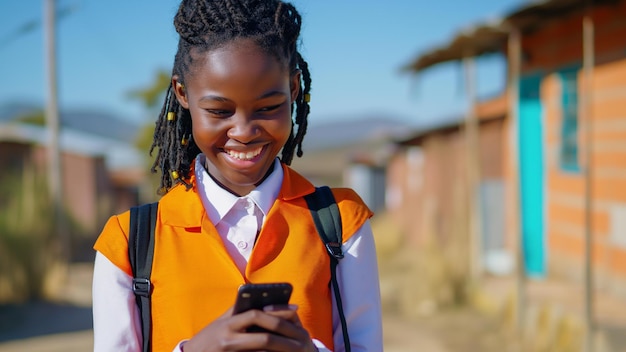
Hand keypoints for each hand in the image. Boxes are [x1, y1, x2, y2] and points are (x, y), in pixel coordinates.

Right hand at [182, 305, 317, 351]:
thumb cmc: (209, 337)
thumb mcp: (221, 321)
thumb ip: (238, 310)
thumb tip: (261, 297)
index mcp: (228, 324)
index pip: (256, 314)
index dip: (277, 311)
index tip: (295, 308)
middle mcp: (229, 339)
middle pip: (263, 339)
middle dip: (284, 337)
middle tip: (302, 336)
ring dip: (281, 350)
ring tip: (296, 347)